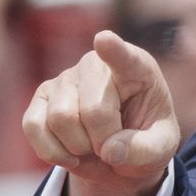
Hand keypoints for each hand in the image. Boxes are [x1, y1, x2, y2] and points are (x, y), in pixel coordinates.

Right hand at [22, 30, 179, 195]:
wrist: (117, 153)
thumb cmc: (144, 141)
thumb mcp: (161, 150)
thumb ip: (144, 151)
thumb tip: (110, 151)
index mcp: (137, 69)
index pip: (124, 58)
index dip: (114, 50)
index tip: (104, 40)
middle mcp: (97, 65)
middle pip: (93, 109)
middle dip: (103, 141)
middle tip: (113, 148)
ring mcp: (66, 78)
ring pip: (61, 118)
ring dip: (78, 148)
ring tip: (93, 147)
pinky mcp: (42, 97)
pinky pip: (33, 125)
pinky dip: (51, 151)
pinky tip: (69, 155)